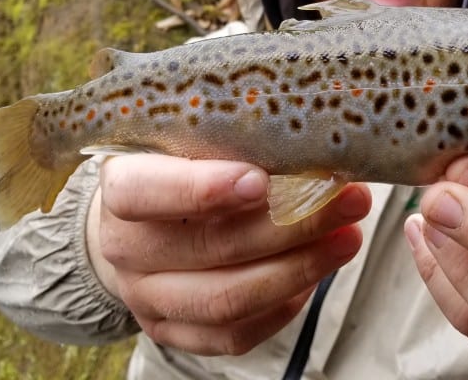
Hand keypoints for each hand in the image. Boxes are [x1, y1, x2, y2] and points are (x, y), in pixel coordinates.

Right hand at [88, 154, 370, 355]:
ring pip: (227, 299)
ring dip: (300, 268)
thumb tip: (306, 132)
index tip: (260, 179)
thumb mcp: (189, 136)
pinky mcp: (173, 332)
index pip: (142, 192)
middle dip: (290, 224)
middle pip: (208, 247)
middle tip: (347, 199)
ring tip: (347, 238)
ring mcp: (147, 298)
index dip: (200, 189)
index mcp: (119, 188)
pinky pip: (234, 335)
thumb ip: (230, 134)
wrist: (140, 221)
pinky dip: (284, 305)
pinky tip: (316, 274)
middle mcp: (125, 249)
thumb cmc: (178, 164)